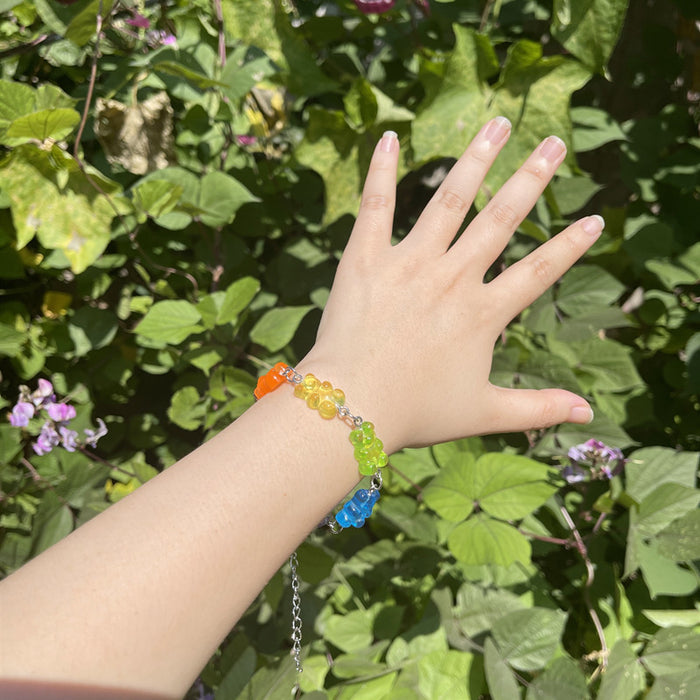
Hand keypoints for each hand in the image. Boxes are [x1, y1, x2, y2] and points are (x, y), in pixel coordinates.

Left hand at [299, 117, 599, 452]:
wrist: (350, 408)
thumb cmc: (415, 413)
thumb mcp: (484, 414)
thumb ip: (537, 409)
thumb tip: (587, 414)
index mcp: (482, 314)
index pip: (539, 272)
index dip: (570, 247)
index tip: (594, 219)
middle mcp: (451, 279)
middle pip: (501, 220)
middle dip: (532, 179)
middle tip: (555, 143)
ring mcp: (408, 264)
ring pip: (449, 201)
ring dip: (476, 160)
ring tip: (498, 123)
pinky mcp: (366, 259)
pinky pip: (376, 207)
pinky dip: (382, 172)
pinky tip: (391, 137)